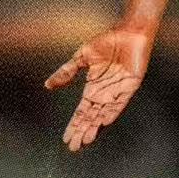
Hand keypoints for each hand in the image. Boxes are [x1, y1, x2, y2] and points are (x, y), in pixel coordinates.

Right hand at [44, 26, 151, 151]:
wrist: (129, 31)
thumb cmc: (109, 41)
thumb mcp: (82, 57)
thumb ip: (67, 72)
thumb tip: (47, 85)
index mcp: (94, 88)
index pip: (82, 111)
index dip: (74, 124)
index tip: (66, 138)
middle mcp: (105, 93)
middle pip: (91, 117)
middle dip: (81, 131)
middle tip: (73, 147)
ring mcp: (118, 91)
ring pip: (104, 114)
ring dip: (95, 127)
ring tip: (86, 140)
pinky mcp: (131, 85)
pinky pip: (120, 102)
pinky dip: (112, 112)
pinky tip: (104, 122)